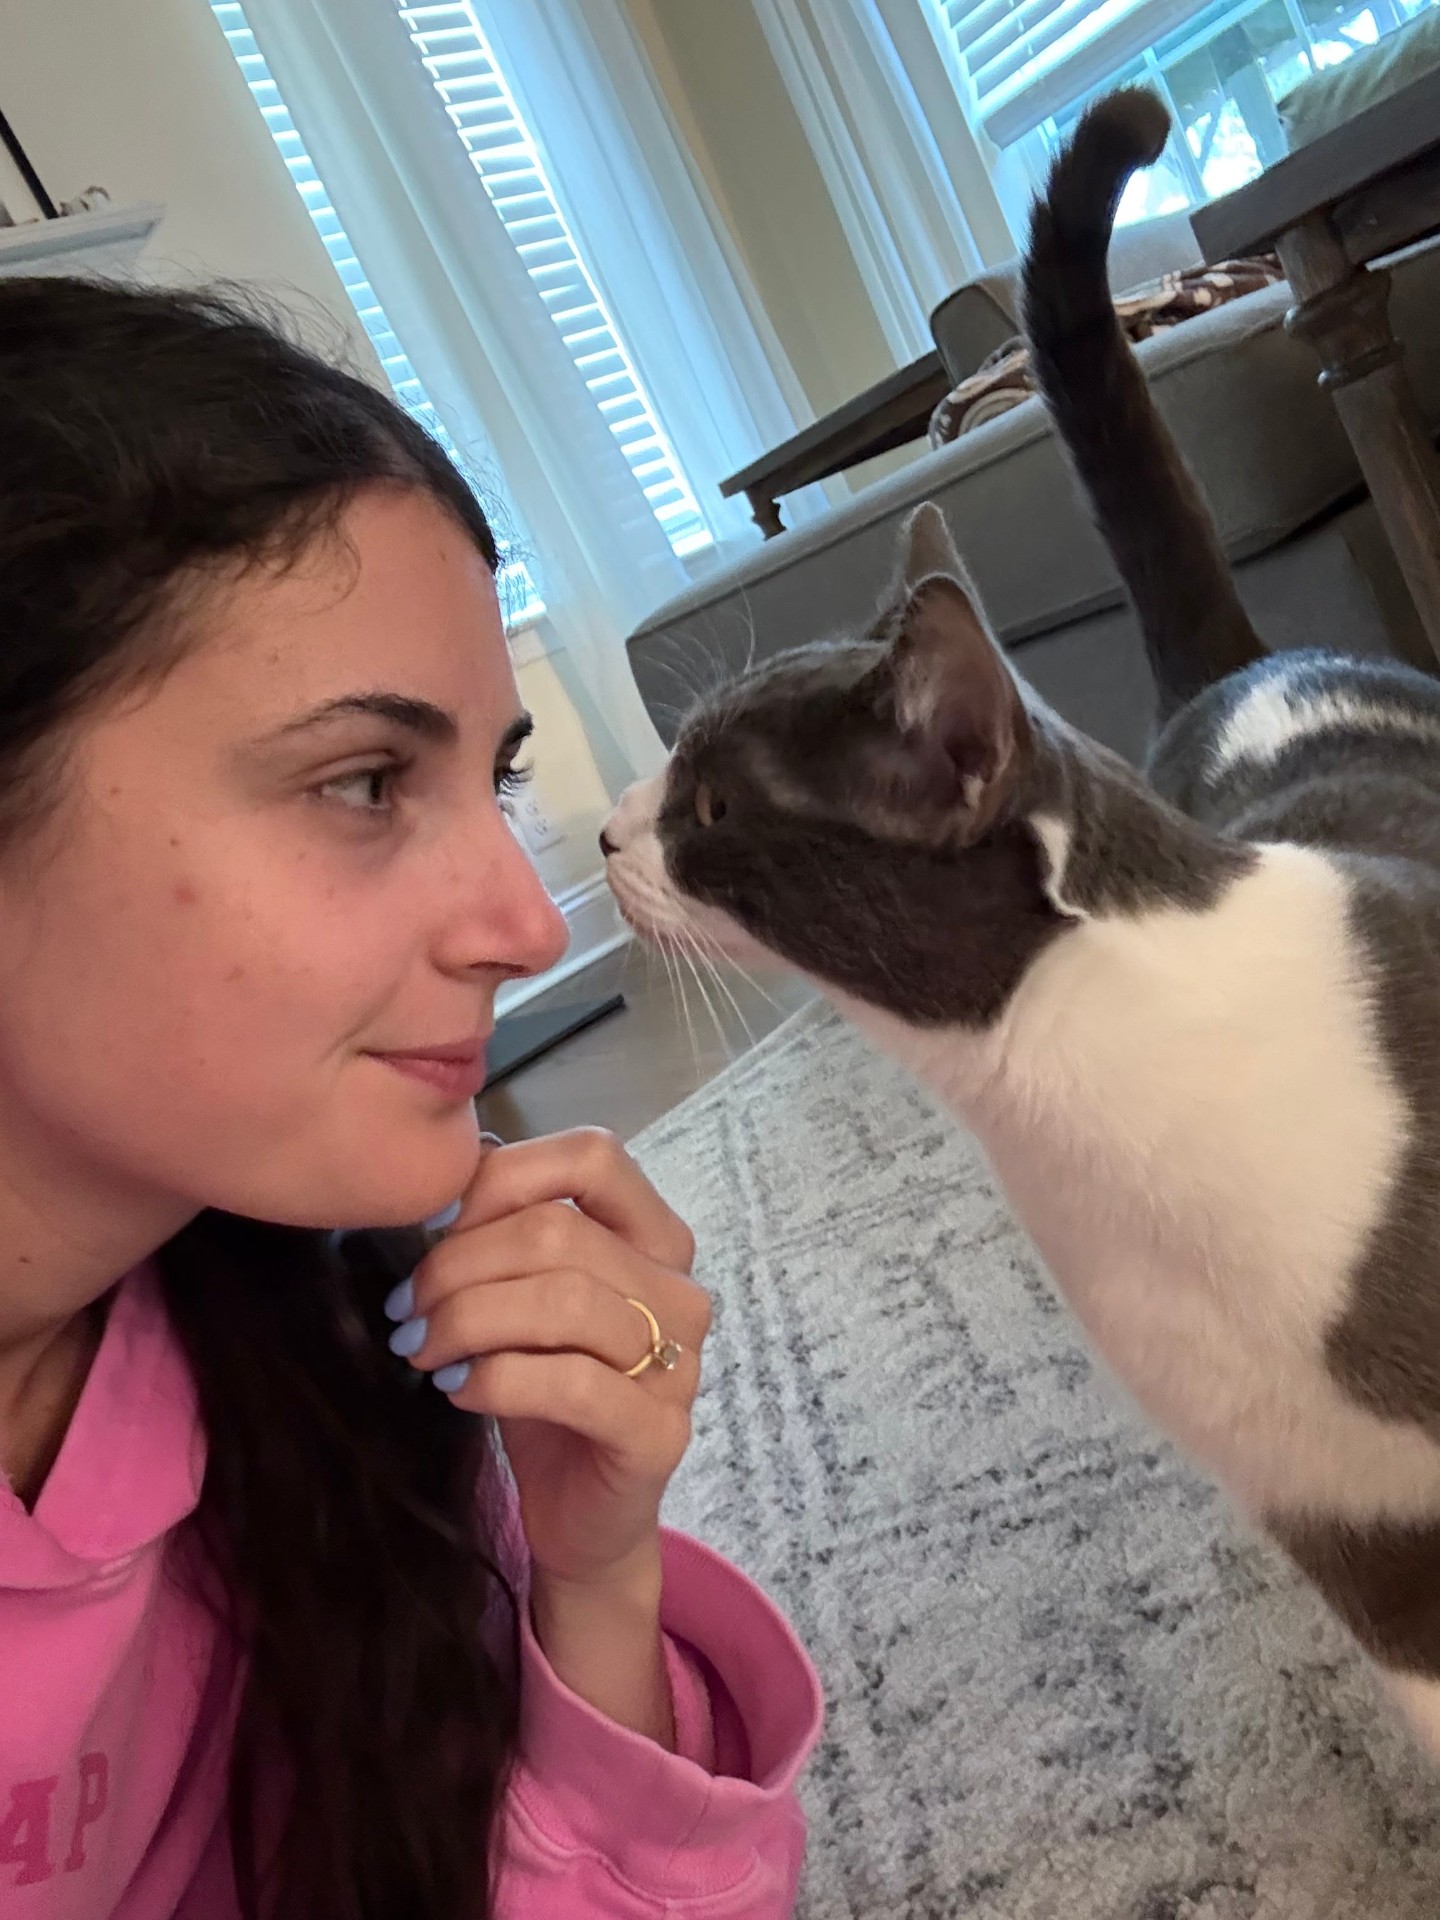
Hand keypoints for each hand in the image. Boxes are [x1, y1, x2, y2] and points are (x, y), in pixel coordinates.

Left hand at [390, 1126, 707, 1607]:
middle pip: (558, 1231)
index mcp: (655, 1237)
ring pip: (563, 1301)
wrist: (576, 1515)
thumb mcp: (521, 1297)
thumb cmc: (543, 1390)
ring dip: (467, 1321)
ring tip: (421, 1349)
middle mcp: (681, 1291)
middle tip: (405, 1310)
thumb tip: (444, 1177)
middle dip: (458, 1265)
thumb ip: (501, 1230)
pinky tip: (457, 1391)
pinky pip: (570, 1382)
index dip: (502, 1178)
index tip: (431, 1227)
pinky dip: (497, 1378)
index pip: (594, 1157)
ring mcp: (680, 1364)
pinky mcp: (659, 1433)